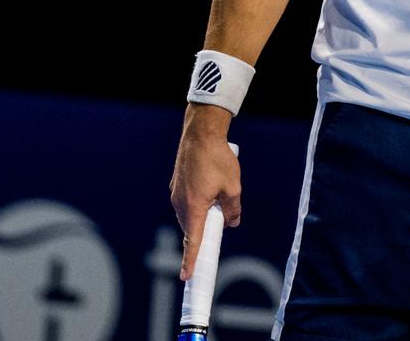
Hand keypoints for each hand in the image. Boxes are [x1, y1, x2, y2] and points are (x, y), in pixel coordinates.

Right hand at [169, 104, 240, 280]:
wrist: (200, 133)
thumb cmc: (217, 159)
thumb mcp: (233, 187)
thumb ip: (233, 209)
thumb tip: (232, 222)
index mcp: (194, 207)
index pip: (192, 241)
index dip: (190, 260)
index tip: (187, 275)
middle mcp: (180, 203)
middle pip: (192, 227)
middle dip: (205, 229)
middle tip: (222, 220)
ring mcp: (176, 193)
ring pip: (189, 213)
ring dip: (202, 212)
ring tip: (219, 195)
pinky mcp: (176, 184)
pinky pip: (186, 200)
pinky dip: (197, 201)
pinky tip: (209, 186)